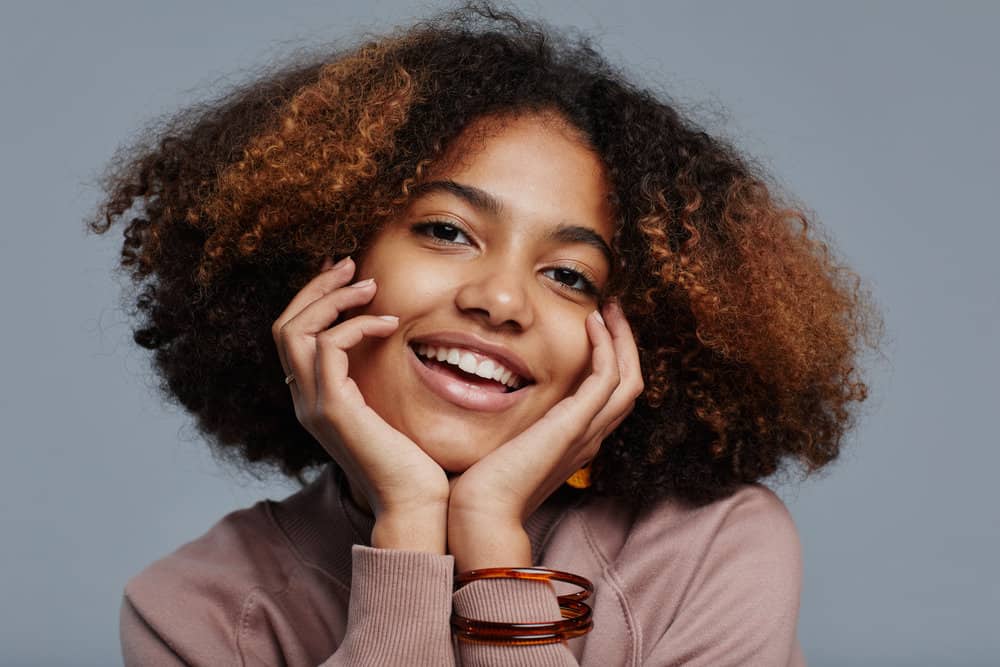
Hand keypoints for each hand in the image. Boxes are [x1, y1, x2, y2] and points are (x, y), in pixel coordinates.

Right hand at [272, 257, 449, 551]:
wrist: (416, 503)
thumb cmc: (413, 459)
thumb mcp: (389, 407)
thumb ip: (376, 377)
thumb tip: (392, 339)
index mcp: (315, 398)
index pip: (295, 336)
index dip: (315, 299)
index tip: (347, 275)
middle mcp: (304, 400)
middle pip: (285, 325)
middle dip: (316, 287)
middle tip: (350, 263)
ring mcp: (313, 405)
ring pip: (296, 330)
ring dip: (332, 298)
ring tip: (370, 285)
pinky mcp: (334, 409)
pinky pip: (329, 347)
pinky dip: (356, 325)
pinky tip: (389, 323)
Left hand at [447, 300, 642, 569]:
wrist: (481, 513)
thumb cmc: (482, 485)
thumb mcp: (504, 447)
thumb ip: (510, 427)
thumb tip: (490, 402)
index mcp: (576, 442)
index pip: (609, 396)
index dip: (610, 359)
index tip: (595, 326)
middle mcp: (589, 437)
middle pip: (629, 384)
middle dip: (624, 344)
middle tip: (614, 309)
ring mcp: (586, 433)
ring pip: (628, 379)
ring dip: (623, 339)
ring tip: (611, 308)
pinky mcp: (574, 426)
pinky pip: (606, 378)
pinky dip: (606, 347)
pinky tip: (592, 323)